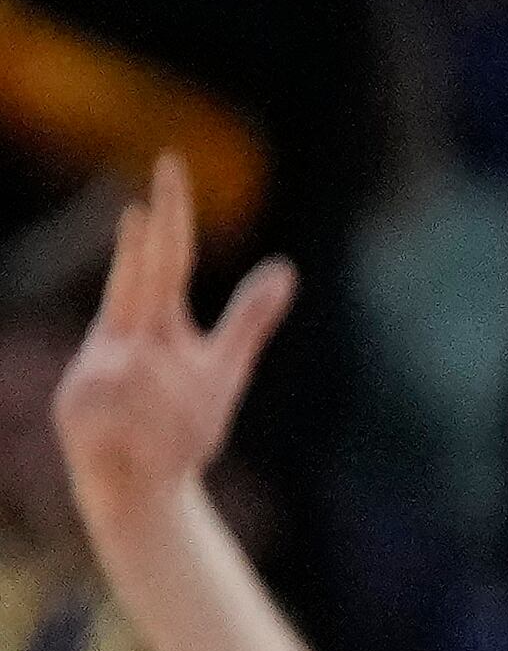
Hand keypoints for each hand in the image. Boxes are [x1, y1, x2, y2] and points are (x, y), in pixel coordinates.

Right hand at [50, 156, 291, 536]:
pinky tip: (137, 435)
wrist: (141, 483)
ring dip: (147, 364)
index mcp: (153, 320)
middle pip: (139, 284)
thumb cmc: (178, 419)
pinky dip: (132, 419)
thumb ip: (249, 317)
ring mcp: (97, 370)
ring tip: (141, 373)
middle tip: (142, 204)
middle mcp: (122, 336)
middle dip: (141, 248)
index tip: (171, 166)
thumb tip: (285, 267)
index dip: (170, 216)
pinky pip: (111, 407)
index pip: (168, 259)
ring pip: (124, 348)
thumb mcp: (224, 364)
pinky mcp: (78, 410)